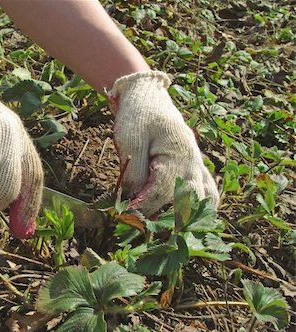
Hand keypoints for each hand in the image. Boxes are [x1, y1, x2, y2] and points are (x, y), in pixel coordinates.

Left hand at [108, 71, 218, 215]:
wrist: (148, 97)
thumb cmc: (137, 116)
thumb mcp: (130, 141)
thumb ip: (134, 173)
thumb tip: (133, 202)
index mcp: (177, 155)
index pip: (161, 192)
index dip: (142, 208)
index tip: (124, 217)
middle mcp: (192, 164)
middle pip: (185, 203)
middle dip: (164, 220)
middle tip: (142, 229)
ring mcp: (197, 166)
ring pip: (203, 202)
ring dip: (187, 219)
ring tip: (167, 231)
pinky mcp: (196, 167)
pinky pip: (209, 192)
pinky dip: (204, 208)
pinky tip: (191, 221)